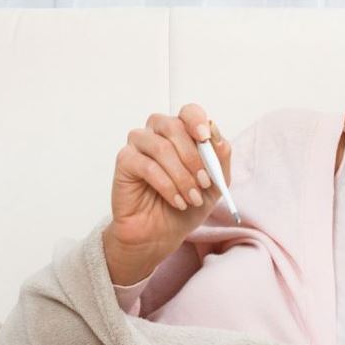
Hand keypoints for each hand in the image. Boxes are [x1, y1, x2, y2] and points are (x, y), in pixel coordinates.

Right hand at [103, 103, 232, 284]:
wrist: (162, 233)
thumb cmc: (188, 204)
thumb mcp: (215, 184)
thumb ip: (219, 158)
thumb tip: (216, 133)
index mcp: (182, 132)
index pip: (189, 111)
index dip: (197, 120)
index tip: (206, 138)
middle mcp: (158, 132)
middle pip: (173, 126)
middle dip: (193, 157)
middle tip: (205, 182)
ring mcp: (139, 145)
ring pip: (161, 147)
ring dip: (182, 176)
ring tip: (192, 198)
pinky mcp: (125, 162)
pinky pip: (147, 166)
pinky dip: (167, 186)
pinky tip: (178, 201)